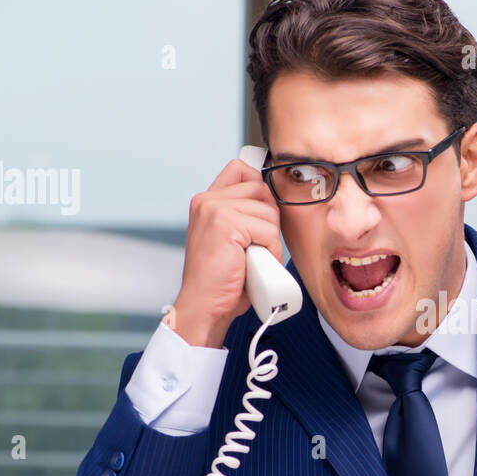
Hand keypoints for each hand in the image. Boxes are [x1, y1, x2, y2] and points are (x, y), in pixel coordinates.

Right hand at [170, 157, 282, 347]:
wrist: (204, 306)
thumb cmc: (221, 279)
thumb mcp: (230, 239)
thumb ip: (242, 215)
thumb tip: (271, 200)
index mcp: (206, 201)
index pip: (241, 170)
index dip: (259, 188)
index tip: (261, 216)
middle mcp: (207, 200)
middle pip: (262, 190)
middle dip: (269, 219)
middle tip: (258, 245)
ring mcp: (215, 209)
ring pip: (269, 212)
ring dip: (271, 239)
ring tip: (254, 258)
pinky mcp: (227, 223)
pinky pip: (268, 231)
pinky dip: (270, 251)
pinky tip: (256, 264)